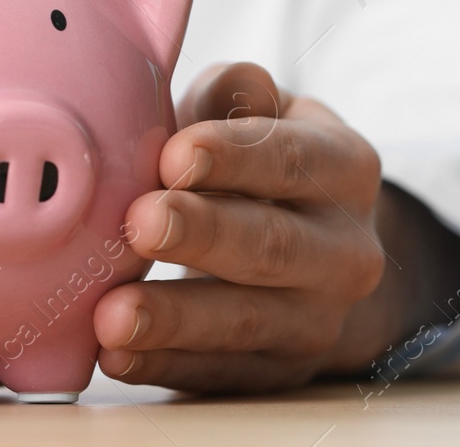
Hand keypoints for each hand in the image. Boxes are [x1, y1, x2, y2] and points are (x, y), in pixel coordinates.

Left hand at [93, 62, 459, 392]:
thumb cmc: (264, 161)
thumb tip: (238, 84)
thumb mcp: (262, 112)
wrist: (319, 250)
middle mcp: (347, 250)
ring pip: (246, 321)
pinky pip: (220, 375)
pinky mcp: (279, 370)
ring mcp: (318, 319)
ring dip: (175, 319)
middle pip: (274, 245)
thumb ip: (238, 94)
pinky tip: (116, 355)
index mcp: (345, 168)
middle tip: (141, 222)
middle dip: (203, 235)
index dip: (236, 157)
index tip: (175, 155)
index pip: (294, 160)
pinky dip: (165, 366)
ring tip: (112, 312)